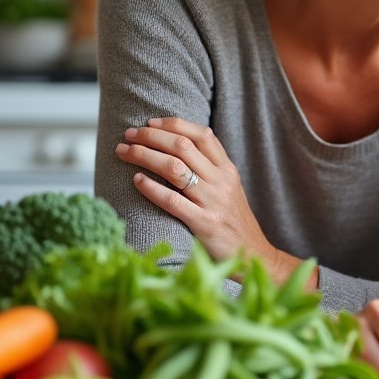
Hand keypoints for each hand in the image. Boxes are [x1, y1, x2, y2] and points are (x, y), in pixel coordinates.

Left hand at [115, 117, 275, 267]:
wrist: (254, 255)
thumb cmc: (233, 222)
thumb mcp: (229, 189)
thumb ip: (210, 170)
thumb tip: (176, 149)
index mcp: (228, 170)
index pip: (202, 135)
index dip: (174, 124)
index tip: (150, 123)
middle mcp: (221, 181)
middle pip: (183, 146)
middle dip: (151, 136)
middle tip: (129, 135)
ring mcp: (213, 202)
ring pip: (174, 168)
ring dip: (144, 156)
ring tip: (125, 152)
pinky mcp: (204, 224)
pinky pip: (172, 200)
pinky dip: (151, 188)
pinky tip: (136, 181)